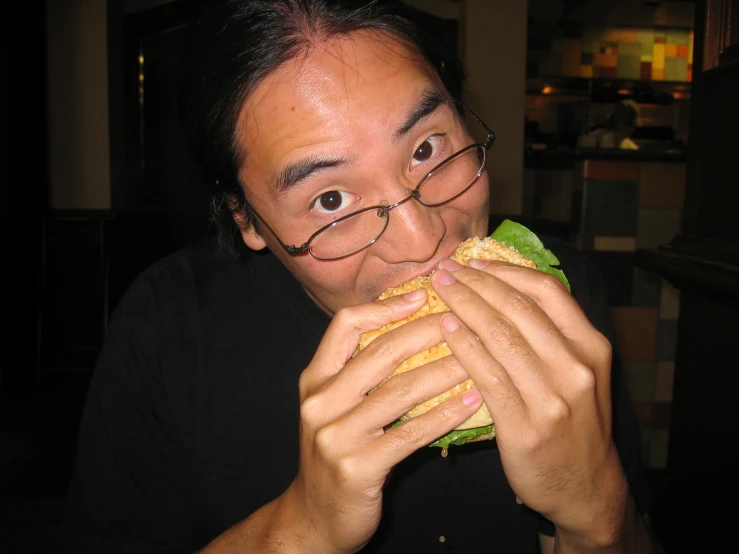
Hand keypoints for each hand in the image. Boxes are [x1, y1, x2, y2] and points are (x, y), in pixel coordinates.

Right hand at [287, 289, 483, 553]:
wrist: (315, 517)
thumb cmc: (337, 453)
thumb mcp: (335, 407)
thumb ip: (360, 372)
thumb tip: (413, 327)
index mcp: (315, 379)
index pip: (345, 325)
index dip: (385, 306)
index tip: (422, 295)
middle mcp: (320, 402)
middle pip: (379, 352)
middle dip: (426, 331)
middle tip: (462, 317)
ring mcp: (336, 436)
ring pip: (400, 390)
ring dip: (445, 369)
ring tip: (480, 355)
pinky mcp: (358, 468)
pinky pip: (411, 433)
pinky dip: (445, 414)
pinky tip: (473, 401)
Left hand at [430, 259, 629, 546]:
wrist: (587, 490)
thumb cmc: (575, 424)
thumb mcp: (582, 373)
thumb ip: (553, 334)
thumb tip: (503, 288)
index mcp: (591, 346)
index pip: (547, 290)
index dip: (506, 271)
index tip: (473, 262)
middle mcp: (576, 367)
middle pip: (519, 308)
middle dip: (476, 283)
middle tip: (444, 270)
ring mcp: (553, 398)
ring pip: (501, 336)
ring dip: (465, 307)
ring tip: (440, 291)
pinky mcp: (526, 427)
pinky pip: (488, 376)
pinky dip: (464, 347)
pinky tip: (446, 329)